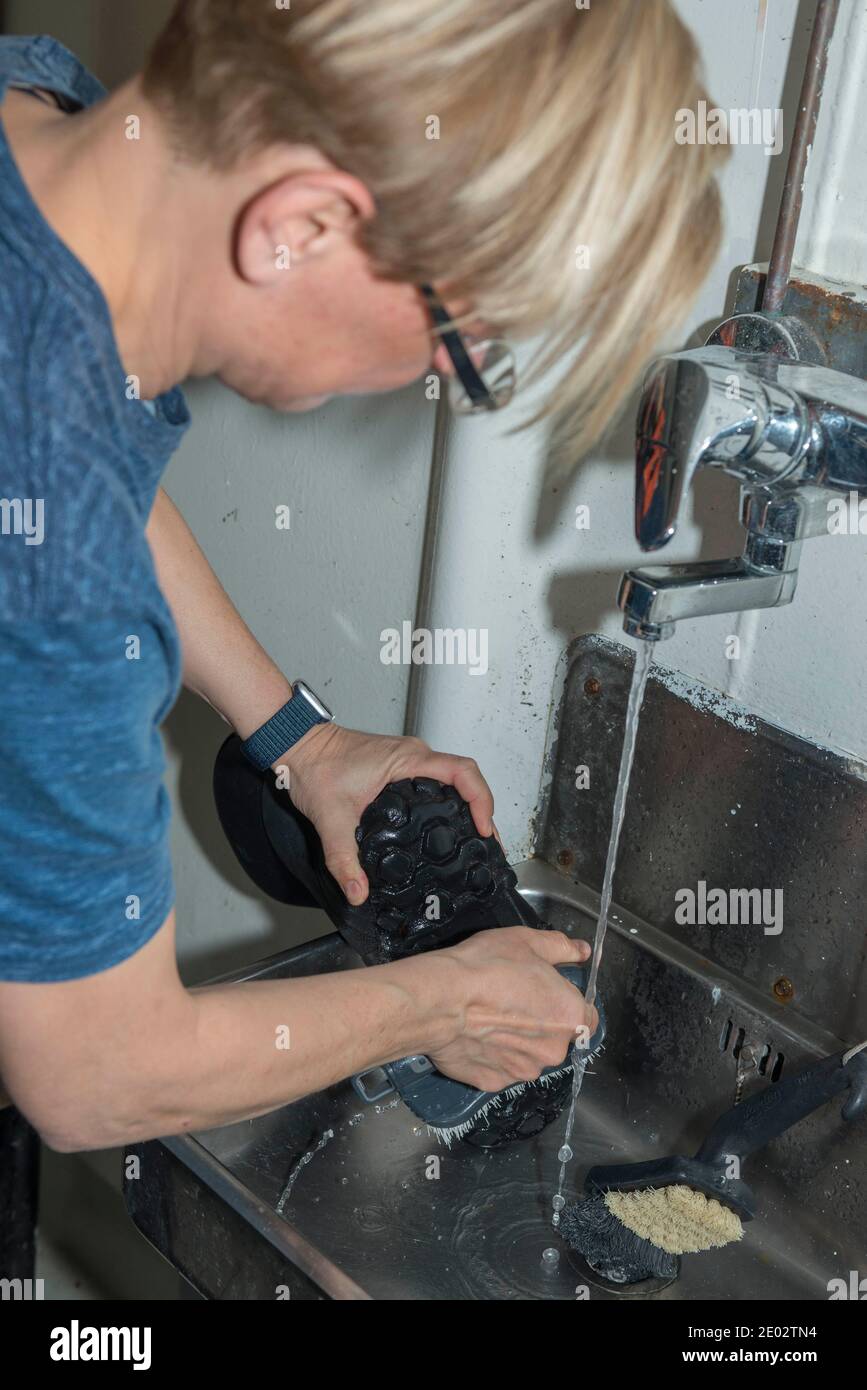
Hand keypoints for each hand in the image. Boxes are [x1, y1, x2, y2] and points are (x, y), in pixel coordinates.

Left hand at [278, 723, 494, 904]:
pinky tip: (446, 825)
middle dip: (483, 809)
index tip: (482, 829)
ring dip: (469, 803)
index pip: (463, 772)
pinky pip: (438, 779)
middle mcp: (414, 755)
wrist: (298, 745)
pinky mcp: (401, 766)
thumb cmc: (315, 766)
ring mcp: (409, 759)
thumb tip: (359, 892)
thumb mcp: (330, 818)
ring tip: (474, 838)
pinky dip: (451, 799)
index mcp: (407, 760)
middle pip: (466, 777)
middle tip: (486, 844)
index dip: (481, 800)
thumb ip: (343, 859)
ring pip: (454, 777)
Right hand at [424, 927, 598, 1092]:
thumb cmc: (488, 967)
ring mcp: (523, 1071)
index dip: (568, 1005)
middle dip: (539, 1024)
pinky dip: (491, 1057)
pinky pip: (500, 1069)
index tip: (548, 995)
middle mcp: (553, 1051)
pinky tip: (475, 1037)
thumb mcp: (527, 942)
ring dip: (516, 1043)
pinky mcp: (494, 1082)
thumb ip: (561, 948)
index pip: (588, 1019)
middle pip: (555, 1039)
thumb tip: (583, 950)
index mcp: (570, 1016)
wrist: (442, 999)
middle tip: (511, 1002)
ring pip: (527, 1056)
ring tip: (488, 1019)